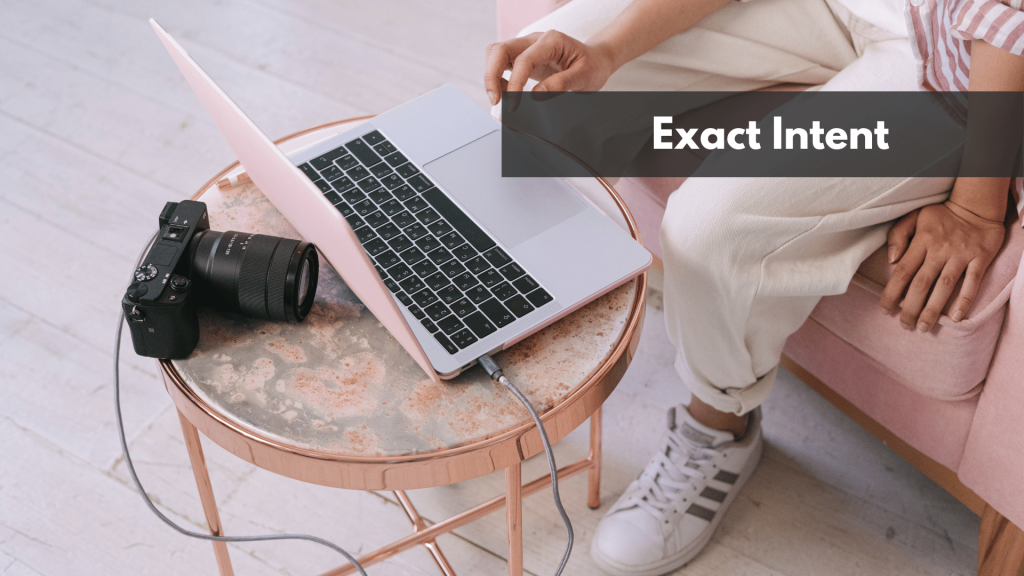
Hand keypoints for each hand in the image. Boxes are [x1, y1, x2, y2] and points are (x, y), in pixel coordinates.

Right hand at [484, 31, 615, 105]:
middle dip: (492, 76)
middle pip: (499, 50)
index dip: (515, 84)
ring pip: (495, 54)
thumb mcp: (583, 78)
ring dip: (492, 77)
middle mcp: (534, 40)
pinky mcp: (523, 56)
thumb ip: (559, 85)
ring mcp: (526, 46)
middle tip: (496, 102)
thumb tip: (535, 95)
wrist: (596, 60)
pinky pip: (501, 63)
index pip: (523, 59)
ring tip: (501, 99)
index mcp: (551, 40)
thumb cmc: (591, 66)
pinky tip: (507, 93)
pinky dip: (498, 79)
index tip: (513, 105)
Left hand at [880, 201, 1004, 331]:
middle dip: (910, 308)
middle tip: (905, 325)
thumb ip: (898, 235)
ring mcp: (961, 255)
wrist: (976, 205)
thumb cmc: (940, 215)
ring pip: (944, 286)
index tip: (885, 310)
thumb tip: (890, 259)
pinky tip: (956, 317)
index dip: (892, 294)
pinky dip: (965, 300)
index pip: (902, 272)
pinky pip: (973, 281)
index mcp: (921, 241)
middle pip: (921, 284)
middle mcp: (940, 250)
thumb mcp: (914, 217)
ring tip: (923, 327)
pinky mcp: (980, 258)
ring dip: (933, 309)